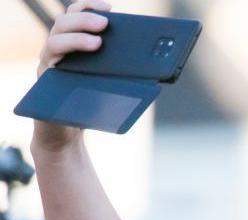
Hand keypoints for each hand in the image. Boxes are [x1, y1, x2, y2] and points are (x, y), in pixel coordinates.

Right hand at [32, 0, 110, 152]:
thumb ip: (122, 72)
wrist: (66, 131)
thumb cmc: (88, 104)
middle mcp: (57, 52)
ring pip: (53, 43)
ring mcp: (48, 66)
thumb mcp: (109, 84)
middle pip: (63, 24)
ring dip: (74, 39)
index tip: (110, 7)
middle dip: (84, 20)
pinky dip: (60, 66)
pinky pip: (47, 71)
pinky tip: (72, 67)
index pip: (76, 16)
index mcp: (73, 45)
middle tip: (104, 24)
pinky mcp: (42, 85)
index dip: (90, 7)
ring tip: (96, 43)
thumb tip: (157, 68)